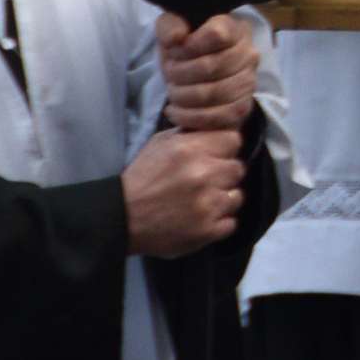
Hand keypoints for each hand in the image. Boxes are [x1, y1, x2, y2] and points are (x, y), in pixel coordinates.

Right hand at [120, 123, 246, 258]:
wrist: (121, 217)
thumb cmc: (141, 178)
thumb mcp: (160, 143)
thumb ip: (191, 134)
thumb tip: (216, 128)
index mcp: (191, 149)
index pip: (234, 140)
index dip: (225, 148)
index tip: (216, 156)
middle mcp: (204, 174)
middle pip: (238, 168)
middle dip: (225, 174)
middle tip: (209, 181)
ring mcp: (208, 204)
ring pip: (238, 196)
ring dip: (224, 199)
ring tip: (205, 201)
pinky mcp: (207, 230)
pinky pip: (231, 223)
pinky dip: (219, 222)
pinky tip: (203, 218)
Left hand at [155, 11, 258, 133]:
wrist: (195, 75)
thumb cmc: (185, 47)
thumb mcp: (172, 28)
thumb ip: (170, 26)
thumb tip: (177, 38)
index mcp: (234, 28)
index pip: (216, 34)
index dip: (189, 45)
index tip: (175, 50)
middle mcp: (249, 53)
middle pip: (210, 66)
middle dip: (180, 73)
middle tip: (169, 74)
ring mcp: (249, 81)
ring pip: (213, 93)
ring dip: (183, 95)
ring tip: (172, 92)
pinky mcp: (243, 107)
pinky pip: (217, 116)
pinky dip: (190, 117)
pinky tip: (175, 111)